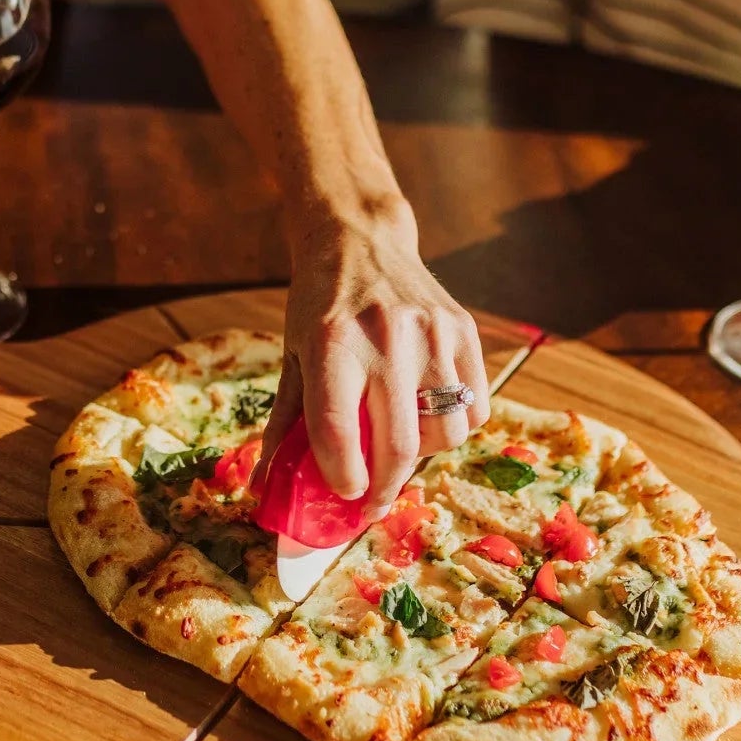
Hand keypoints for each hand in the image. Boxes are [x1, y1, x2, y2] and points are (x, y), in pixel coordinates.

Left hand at [262, 203, 490, 515]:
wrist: (360, 239)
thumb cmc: (319, 305)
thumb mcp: (292, 356)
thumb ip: (285, 424)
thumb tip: (266, 487)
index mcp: (331, 343)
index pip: (339, 432)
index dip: (342, 477)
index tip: (344, 492)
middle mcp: (385, 337)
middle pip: (400, 446)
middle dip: (384, 488)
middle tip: (371, 501)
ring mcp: (432, 333)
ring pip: (446, 433)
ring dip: (423, 456)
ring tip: (401, 445)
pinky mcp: (464, 329)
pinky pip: (474, 408)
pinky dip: (454, 427)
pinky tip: (428, 416)